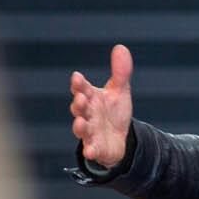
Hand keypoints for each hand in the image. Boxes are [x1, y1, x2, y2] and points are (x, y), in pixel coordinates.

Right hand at [69, 44, 134, 168]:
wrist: (121, 138)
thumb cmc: (114, 113)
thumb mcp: (120, 91)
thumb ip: (120, 72)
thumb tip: (121, 48)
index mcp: (91, 98)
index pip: (82, 88)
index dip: (78, 84)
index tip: (77, 77)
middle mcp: (87, 114)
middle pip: (79, 108)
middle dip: (79, 103)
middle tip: (81, 97)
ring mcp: (90, 132)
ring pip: (81, 129)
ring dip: (80, 126)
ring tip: (80, 122)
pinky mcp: (96, 148)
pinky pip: (91, 149)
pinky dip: (90, 150)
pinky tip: (90, 151)